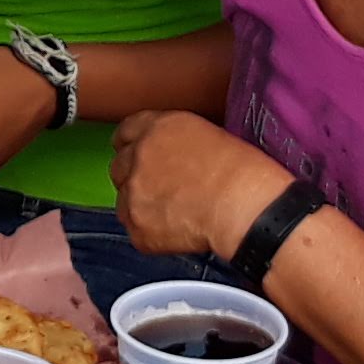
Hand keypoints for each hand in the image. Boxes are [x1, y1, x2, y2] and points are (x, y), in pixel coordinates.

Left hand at [112, 111, 290, 261]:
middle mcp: (138, 156)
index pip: (125, 132)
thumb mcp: (207, 135)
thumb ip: (175, 141)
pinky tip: (179, 232)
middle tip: (162, 191)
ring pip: (124, 202)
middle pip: (118, 167)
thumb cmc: (243, 172)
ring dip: (142, 208)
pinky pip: (137, 232)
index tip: (139, 157)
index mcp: (158, 128)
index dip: (132, 146)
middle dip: (136, 178)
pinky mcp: (137, 226)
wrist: (245, 206)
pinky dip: (153, 235)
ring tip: (175, 215)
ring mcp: (133, 193)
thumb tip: (169, 158)